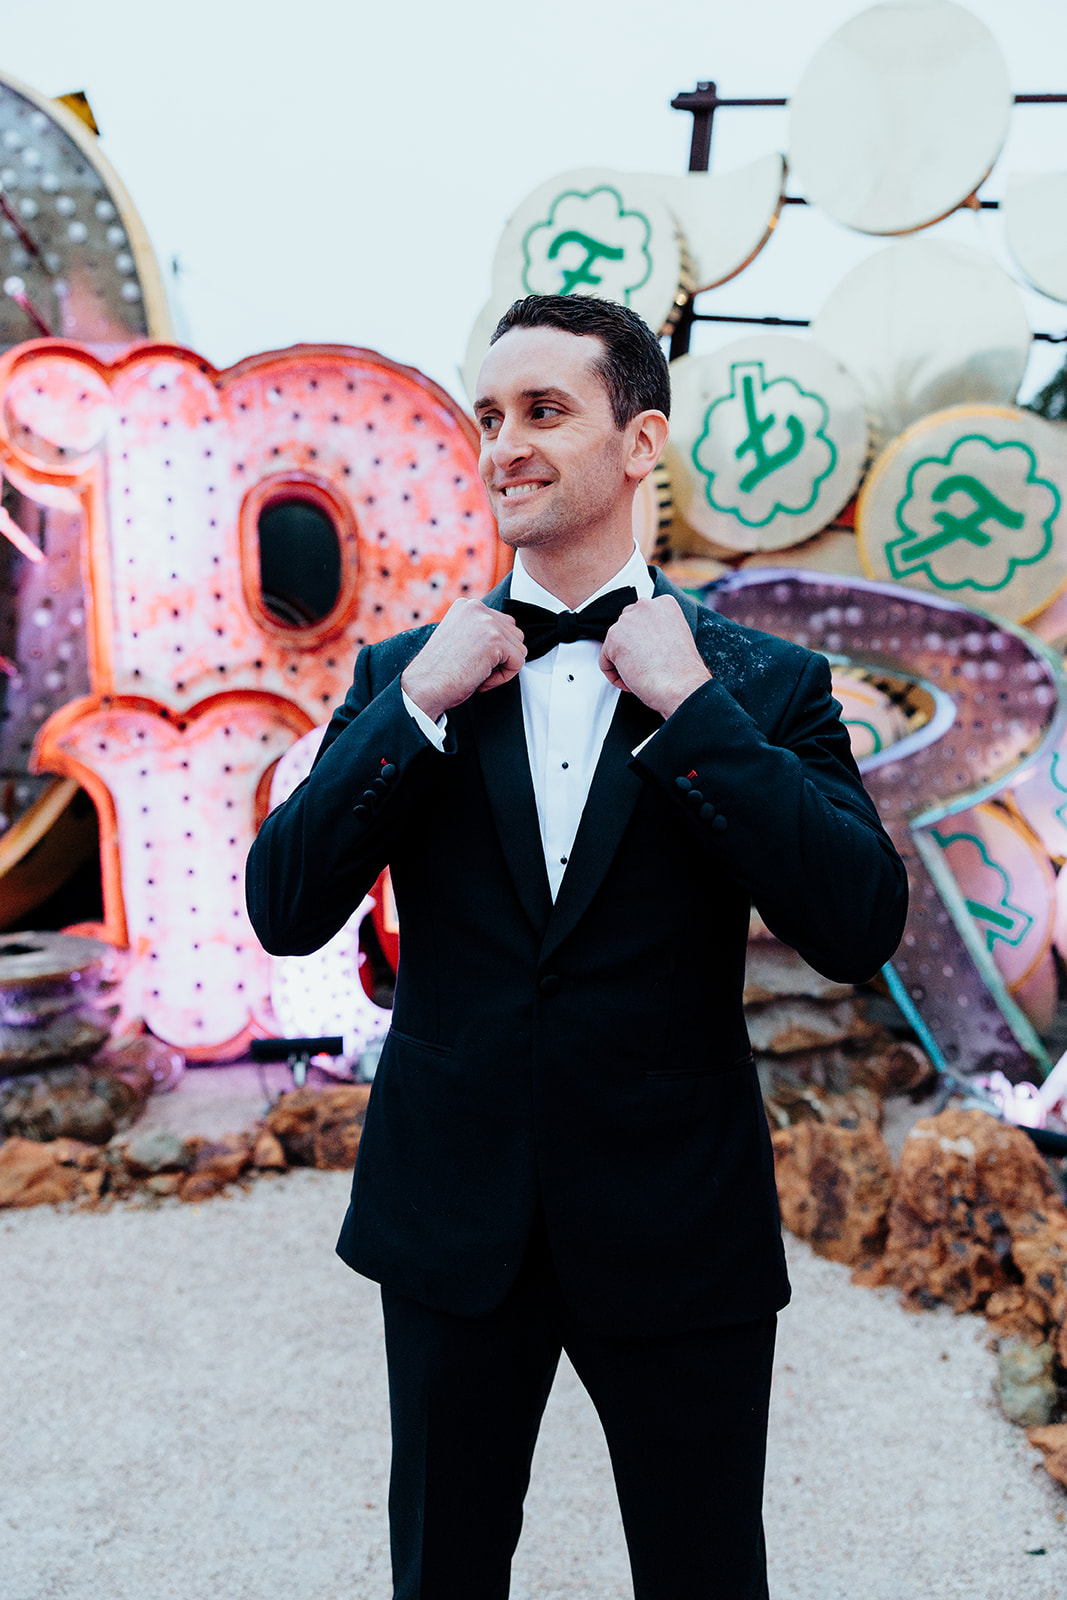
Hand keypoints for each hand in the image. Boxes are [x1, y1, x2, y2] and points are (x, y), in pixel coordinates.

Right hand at [401, 599, 526, 720]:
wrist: (424, 687)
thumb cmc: (439, 671)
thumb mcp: (460, 638)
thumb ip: (479, 630)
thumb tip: (508, 637)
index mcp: (467, 605)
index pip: (503, 624)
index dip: (494, 650)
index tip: (471, 659)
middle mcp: (476, 607)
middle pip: (515, 634)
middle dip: (501, 657)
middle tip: (475, 668)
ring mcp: (486, 622)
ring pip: (519, 648)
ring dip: (502, 667)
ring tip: (477, 673)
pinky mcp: (495, 641)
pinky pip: (518, 662)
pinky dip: (503, 677)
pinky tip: (481, 680)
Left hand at [599, 595, 710, 717]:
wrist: (681, 686)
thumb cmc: (683, 671)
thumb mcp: (678, 637)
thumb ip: (660, 629)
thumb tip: (646, 637)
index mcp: (665, 603)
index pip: (642, 617)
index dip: (645, 640)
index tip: (652, 653)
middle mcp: (645, 606)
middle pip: (626, 626)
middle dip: (631, 646)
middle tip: (644, 664)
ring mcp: (628, 620)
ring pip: (614, 644)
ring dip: (623, 661)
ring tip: (641, 674)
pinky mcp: (614, 638)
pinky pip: (605, 661)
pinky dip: (614, 675)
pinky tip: (631, 681)